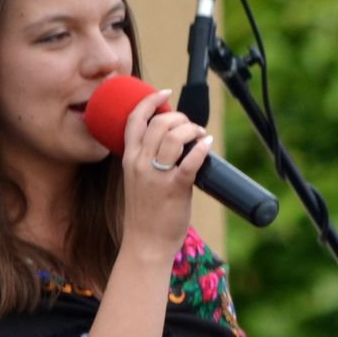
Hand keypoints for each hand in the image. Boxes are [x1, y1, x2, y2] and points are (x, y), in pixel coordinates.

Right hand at [120, 89, 210, 257]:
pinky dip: (201, 148)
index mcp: (129, 159)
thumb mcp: (138, 181)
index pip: (134, 120)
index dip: (150, 101)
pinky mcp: (174, 188)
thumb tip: (173, 147)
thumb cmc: (145, 215)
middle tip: (191, 125)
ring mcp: (156, 175)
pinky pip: (190, 160)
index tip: (164, 93)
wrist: (145, 243)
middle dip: (179, 117)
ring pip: (174, 136)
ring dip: (192, 129)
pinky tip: (208, 144)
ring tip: (200, 135)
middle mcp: (139, 164)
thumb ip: (148, 162)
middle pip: (158, 123)